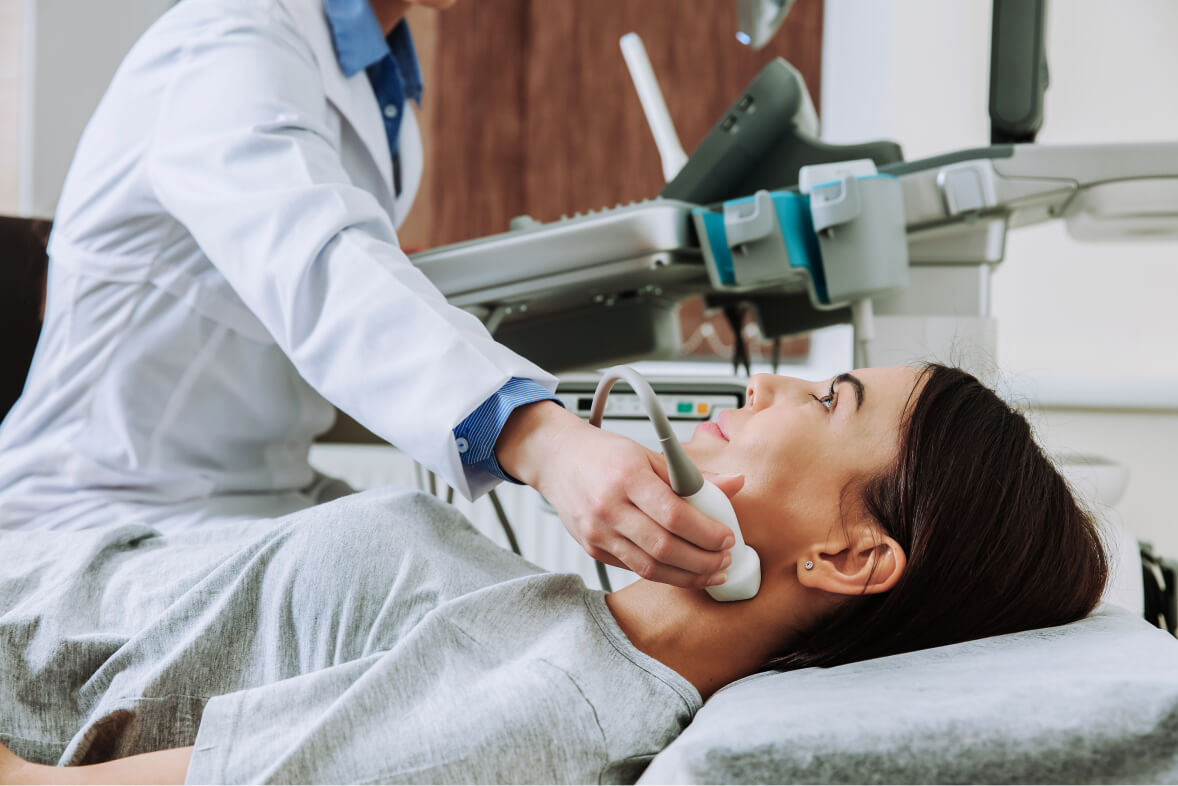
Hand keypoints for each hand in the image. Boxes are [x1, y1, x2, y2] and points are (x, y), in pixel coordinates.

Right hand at [496, 402, 744, 587]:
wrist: (556, 459)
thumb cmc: (603, 454)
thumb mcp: (649, 454)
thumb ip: (692, 476)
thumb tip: (735, 484)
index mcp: (627, 477)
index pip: (674, 515)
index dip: (706, 532)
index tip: (726, 538)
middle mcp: (608, 508)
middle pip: (664, 548)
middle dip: (702, 561)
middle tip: (724, 560)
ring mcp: (598, 533)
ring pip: (649, 568)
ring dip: (687, 576)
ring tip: (711, 572)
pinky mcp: (593, 549)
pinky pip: (634, 569)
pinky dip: (663, 574)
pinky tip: (682, 570)